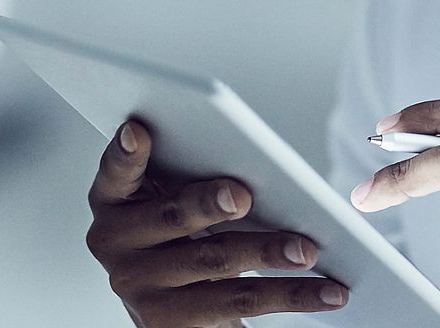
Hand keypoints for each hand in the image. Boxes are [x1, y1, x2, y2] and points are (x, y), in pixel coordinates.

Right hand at [85, 119, 349, 326]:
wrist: (171, 305)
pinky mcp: (171, 325)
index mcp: (114, 202)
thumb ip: (191, 179)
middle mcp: (116, 244)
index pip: (115, 171)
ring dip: (267, 254)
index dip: (125, 153)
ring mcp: (141, 289)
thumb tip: (253, 171)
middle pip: (173, 217)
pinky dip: (290, 295)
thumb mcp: (173, 202)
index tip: (139, 130)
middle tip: (243, 196)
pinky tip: (326, 291)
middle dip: (209, 205)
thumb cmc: (177, 236)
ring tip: (309, 250)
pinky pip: (240, 306)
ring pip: (215, 265)